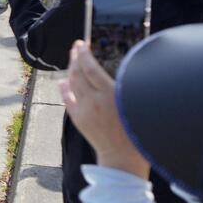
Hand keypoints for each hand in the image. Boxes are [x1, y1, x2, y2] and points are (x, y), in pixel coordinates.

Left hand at [59, 41, 149, 177]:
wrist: (123, 158)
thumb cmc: (138, 131)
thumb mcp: (137, 104)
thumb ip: (125, 86)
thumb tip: (114, 70)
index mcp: (111, 96)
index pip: (91, 68)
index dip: (84, 54)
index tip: (82, 43)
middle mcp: (93, 101)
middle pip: (78, 73)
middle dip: (75, 57)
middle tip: (76, 47)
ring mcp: (83, 110)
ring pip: (72, 83)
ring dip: (71, 69)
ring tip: (73, 59)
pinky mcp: (78, 119)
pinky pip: (67, 98)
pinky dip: (65, 88)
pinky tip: (64, 81)